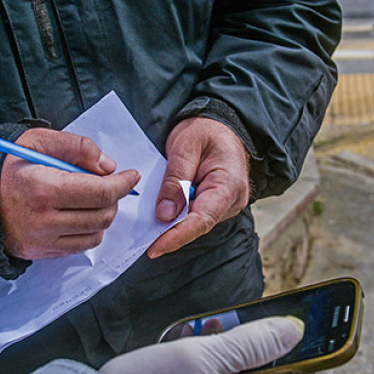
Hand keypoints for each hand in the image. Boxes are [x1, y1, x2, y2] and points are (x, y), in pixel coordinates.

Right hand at [0, 129, 139, 259]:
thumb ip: (76, 147)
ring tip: (91, 199)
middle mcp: (43, 220)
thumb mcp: (37, 141)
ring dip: (102, 216)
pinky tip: (78, 215)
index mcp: (43, 189)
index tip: (131, 176)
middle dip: (114, 198)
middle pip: (102, 215)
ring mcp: (41, 240)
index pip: (101, 192)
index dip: (123, 184)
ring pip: (94, 234)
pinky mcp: (39, 252)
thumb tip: (108, 166)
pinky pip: (79, 247)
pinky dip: (88, 231)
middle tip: (108, 184)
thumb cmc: (5, 164)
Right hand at [99, 317, 327, 373]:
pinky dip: (217, 370)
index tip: (319, 330)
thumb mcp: (205, 353)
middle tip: (244, 320)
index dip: (322, 359)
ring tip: (207, 332)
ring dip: (236, 355)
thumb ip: (254, 342)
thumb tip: (296, 331)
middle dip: (267, 348)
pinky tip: (190, 351)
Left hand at [147, 117, 248, 257]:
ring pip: (194, 222)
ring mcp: (225, 205)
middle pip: (197, 224)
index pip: (202, 219)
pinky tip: (160, 212)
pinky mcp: (215, 205)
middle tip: (140, 237)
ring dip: (171, 223)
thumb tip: (164, 215)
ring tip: (147, 223)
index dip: (177, 236)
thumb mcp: (185, 147)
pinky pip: (194, 215)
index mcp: (229, 184)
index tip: (155, 248)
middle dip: (169, 232)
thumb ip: (175, 180)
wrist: (218, 124)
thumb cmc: (204, 130)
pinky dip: (176, 215)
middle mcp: (232, 200)